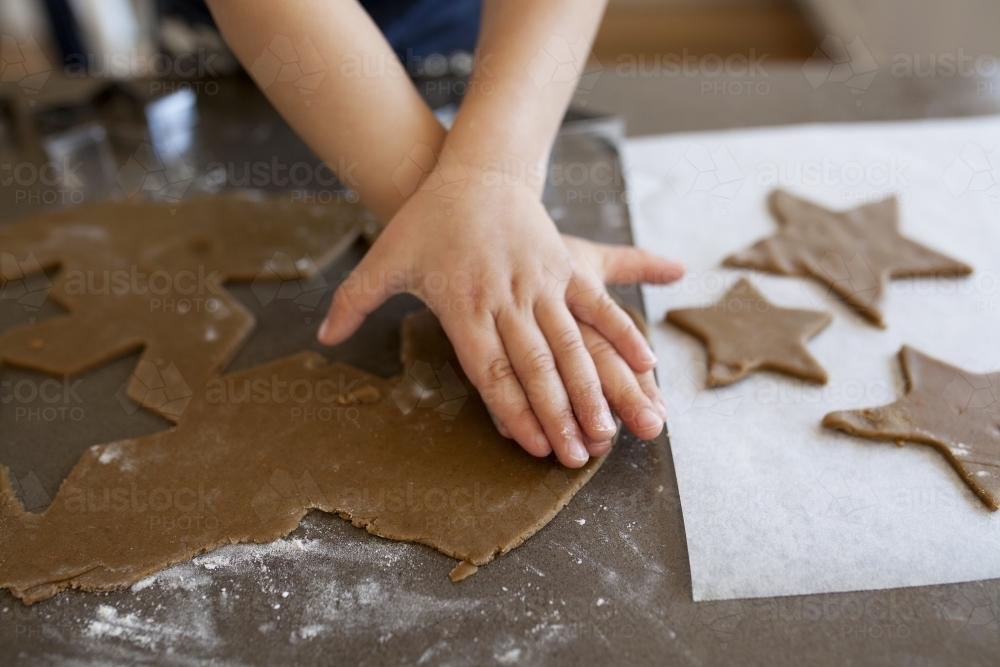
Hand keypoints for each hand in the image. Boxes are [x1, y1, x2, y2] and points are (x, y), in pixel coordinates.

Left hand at [318, 172, 682, 466]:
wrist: (470, 170)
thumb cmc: (425, 220)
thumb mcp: (384, 258)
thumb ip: (354, 301)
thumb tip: (323, 336)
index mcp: (463, 304)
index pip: (490, 368)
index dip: (513, 410)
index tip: (533, 446)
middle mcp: (505, 297)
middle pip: (536, 364)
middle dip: (559, 414)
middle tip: (576, 457)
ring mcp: (541, 281)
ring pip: (573, 342)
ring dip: (594, 389)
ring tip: (610, 429)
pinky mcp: (566, 266)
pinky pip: (600, 304)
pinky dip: (623, 334)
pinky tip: (646, 366)